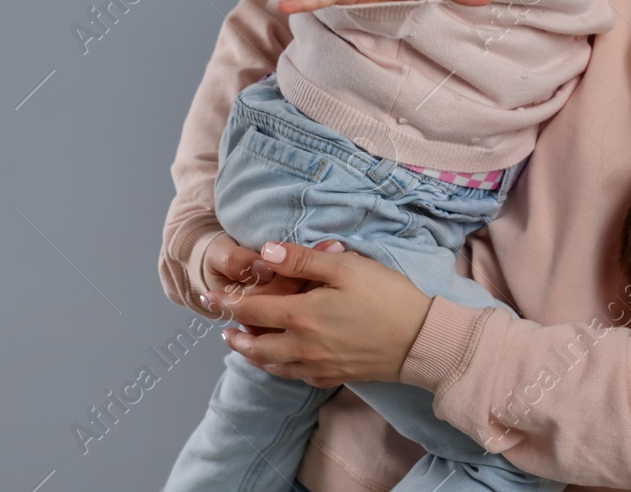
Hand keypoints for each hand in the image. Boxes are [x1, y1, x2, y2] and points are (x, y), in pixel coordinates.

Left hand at [203, 240, 432, 387]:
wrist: (421, 340)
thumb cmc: (387, 297)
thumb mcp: (347, 267)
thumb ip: (303, 260)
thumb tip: (265, 253)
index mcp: (302, 315)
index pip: (252, 310)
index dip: (227, 303)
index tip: (209, 298)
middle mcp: (303, 346)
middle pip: (256, 345)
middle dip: (235, 337)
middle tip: (223, 329)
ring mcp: (318, 365)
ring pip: (273, 365)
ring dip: (253, 355)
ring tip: (243, 347)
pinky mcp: (334, 376)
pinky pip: (296, 377)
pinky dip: (280, 369)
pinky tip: (282, 363)